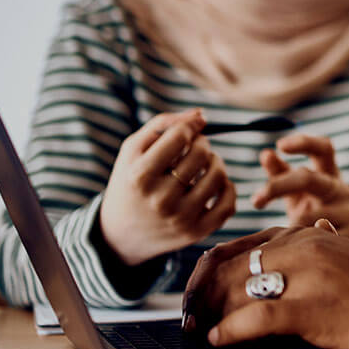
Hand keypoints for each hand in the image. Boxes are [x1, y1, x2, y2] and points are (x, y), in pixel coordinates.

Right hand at [97, 110, 236, 267]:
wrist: (120, 234)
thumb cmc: (130, 182)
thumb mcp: (132, 150)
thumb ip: (163, 124)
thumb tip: (200, 115)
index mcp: (140, 176)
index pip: (180, 136)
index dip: (189, 126)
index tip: (189, 129)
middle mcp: (160, 200)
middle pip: (201, 154)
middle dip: (202, 143)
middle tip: (195, 147)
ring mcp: (180, 219)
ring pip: (218, 176)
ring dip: (216, 162)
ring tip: (205, 163)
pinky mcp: (196, 233)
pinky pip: (228, 204)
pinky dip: (227, 187)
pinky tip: (214, 183)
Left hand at [181, 223, 348, 348]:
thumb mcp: (348, 265)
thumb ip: (314, 260)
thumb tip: (277, 270)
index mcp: (312, 236)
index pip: (241, 245)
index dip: (209, 271)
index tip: (197, 295)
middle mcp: (306, 247)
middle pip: (231, 265)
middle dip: (201, 294)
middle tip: (189, 319)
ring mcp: (310, 276)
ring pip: (237, 288)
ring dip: (210, 313)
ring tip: (201, 332)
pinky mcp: (315, 309)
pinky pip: (255, 318)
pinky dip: (229, 332)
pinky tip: (220, 341)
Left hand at [253, 134, 348, 241]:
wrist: (348, 246)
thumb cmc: (316, 210)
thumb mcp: (299, 192)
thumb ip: (282, 173)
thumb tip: (266, 154)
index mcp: (330, 174)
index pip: (324, 148)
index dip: (304, 142)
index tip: (280, 144)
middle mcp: (342, 190)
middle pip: (310, 179)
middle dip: (278, 187)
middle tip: (255, 200)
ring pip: (307, 217)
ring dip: (290, 227)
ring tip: (284, 239)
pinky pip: (320, 239)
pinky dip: (305, 246)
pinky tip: (299, 252)